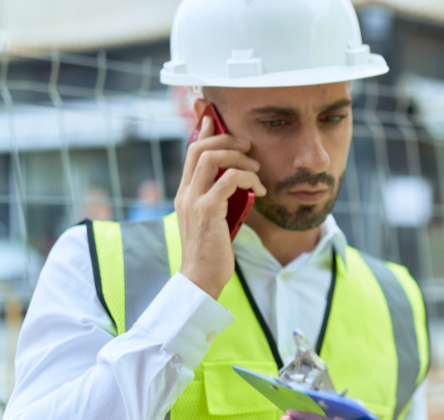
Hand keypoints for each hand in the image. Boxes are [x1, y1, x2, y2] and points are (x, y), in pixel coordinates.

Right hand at [174, 115, 264, 298]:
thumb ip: (218, 198)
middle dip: (227, 139)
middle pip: (200, 147)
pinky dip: (248, 178)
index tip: (215, 118)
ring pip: (212, 158)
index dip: (204, 131)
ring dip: (239, 157)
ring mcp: (193, 200)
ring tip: (256, 169)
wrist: (201, 276)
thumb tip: (235, 181)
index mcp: (184, 192)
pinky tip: (258, 190)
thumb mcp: (213, 218)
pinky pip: (229, 179)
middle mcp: (185, 192)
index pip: (190, 151)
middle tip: (248, 146)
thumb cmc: (212, 250)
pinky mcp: (207, 210)